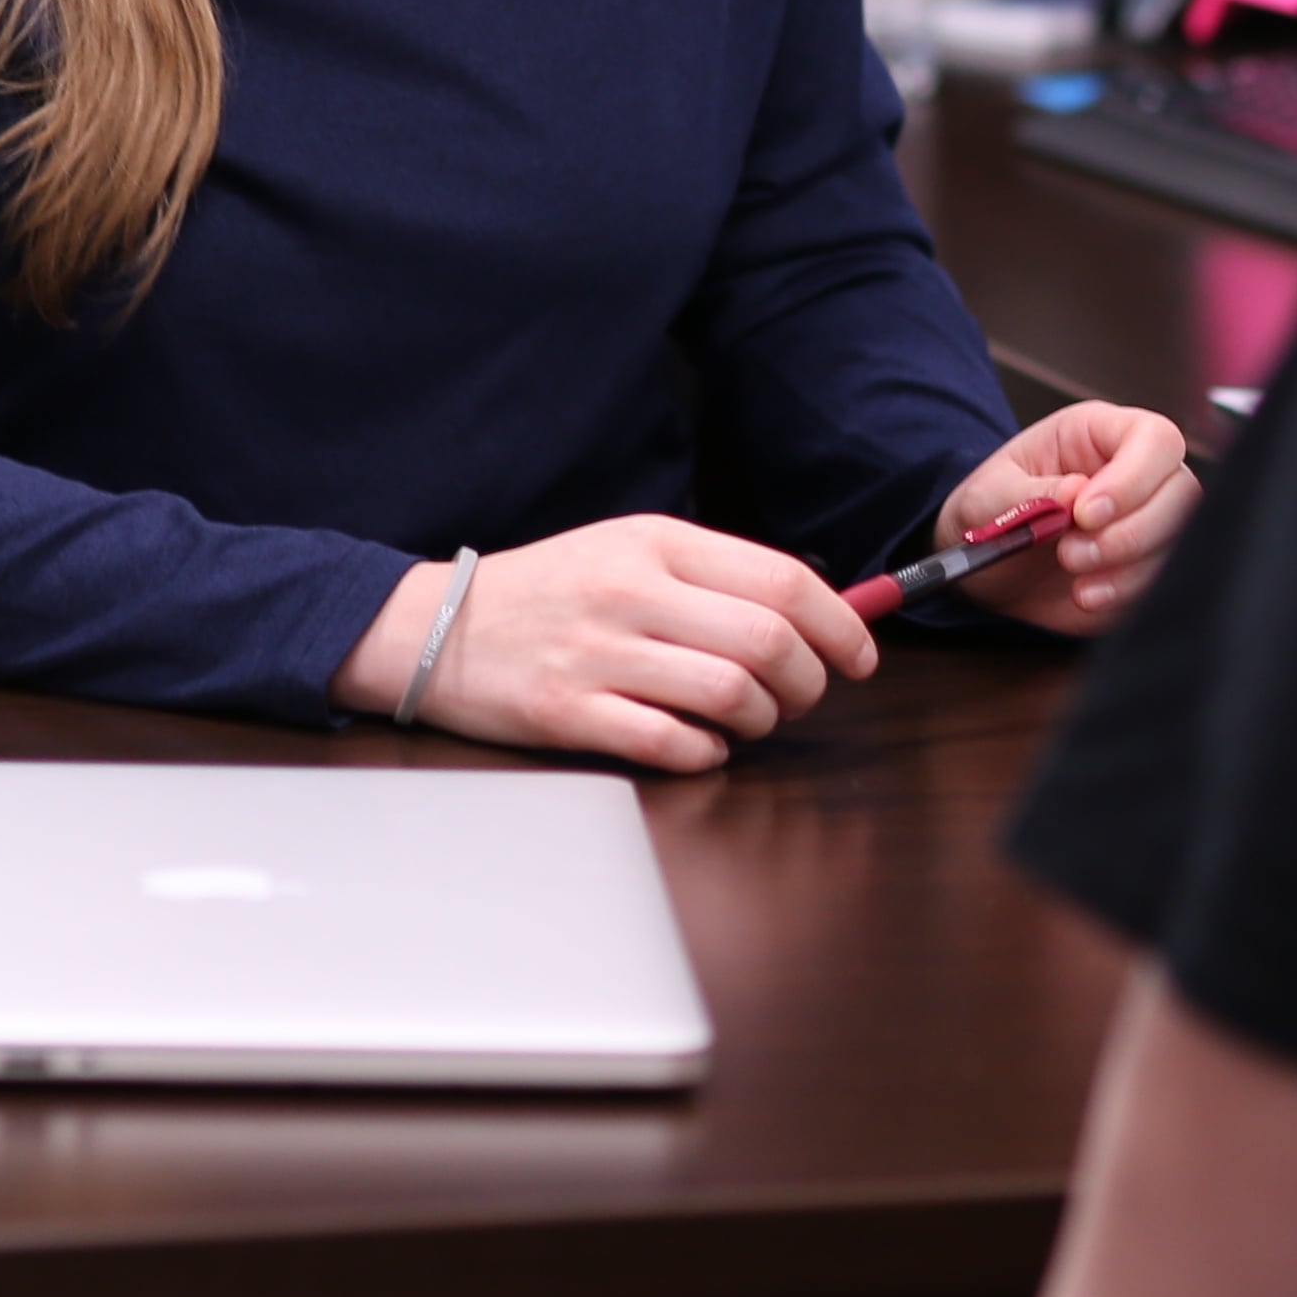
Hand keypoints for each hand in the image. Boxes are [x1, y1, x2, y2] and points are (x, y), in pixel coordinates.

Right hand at [342, 518, 877, 771]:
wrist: (437, 628)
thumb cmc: (553, 592)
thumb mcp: (630, 551)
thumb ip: (714, 576)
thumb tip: (816, 614)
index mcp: (656, 544)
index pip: (782, 581)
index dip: (840, 626)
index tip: (859, 657)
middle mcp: (630, 592)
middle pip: (768, 641)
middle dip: (807, 682)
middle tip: (801, 697)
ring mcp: (598, 654)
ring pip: (730, 694)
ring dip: (760, 720)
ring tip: (747, 721)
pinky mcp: (567, 712)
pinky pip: (671, 743)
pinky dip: (705, 753)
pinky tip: (700, 744)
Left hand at [937, 404, 1196, 635]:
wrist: (988, 569)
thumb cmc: (988, 514)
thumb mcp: (986, 497)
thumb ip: (1026, 493)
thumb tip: (1075, 492)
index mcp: (1100, 436)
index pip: (1154, 439)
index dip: (1133, 477)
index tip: (1085, 515)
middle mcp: (1137, 475)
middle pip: (1182, 493)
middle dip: (1130, 533)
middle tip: (1070, 554)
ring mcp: (1149, 524)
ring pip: (1181, 543)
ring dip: (1128, 569)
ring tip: (1073, 577)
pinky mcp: (1147, 570)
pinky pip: (1164, 584)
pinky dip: (1127, 596)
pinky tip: (1087, 597)